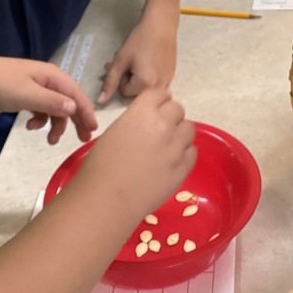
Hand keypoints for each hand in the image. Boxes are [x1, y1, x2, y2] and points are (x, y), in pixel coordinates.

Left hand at [0, 56, 97, 144]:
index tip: (93, 130)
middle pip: (67, 101)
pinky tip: (30, 127)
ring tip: (49, 140)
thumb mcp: (28, 95)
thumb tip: (75, 108)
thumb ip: (52, 102)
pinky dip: (39, 120)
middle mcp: (46, 80)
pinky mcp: (21, 97)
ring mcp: (33, 88)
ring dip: (55, 124)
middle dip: (75, 120)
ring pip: (53, 108)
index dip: (86, 111)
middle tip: (82, 140)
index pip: (75, 94)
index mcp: (51, 76)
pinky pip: (39, 109)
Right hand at [86, 87, 195, 217]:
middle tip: (160, 130)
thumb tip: (146, 123)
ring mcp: (176, 146)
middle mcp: (164, 124)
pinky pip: (192, 152)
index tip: (155, 109)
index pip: (161, 93)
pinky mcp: (183, 168)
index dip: (158, 101)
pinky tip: (172, 161)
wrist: (108, 200)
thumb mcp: (115, 131)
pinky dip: (184, 154)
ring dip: (179, 133)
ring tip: (168, 146)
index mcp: (143, 112)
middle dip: (170, 116)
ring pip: (189, 128)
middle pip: (177, 109)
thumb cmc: (100, 166)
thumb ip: (136, 120)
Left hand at [97, 15, 176, 104]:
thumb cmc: (140, 40)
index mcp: (146, 86)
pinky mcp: (171, 74)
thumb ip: (110, 82)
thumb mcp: (121, 60)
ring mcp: (168, 81)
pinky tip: (149, 58)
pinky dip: (149, 73)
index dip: (121, 77)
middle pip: (135, 90)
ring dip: (138, 75)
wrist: (161, 24)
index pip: (124, 91)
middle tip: (127, 60)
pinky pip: (156, 81)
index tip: (124, 63)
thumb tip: (100, 102)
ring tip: (137, 58)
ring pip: (145, 86)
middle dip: (128, 77)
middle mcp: (159, 88)